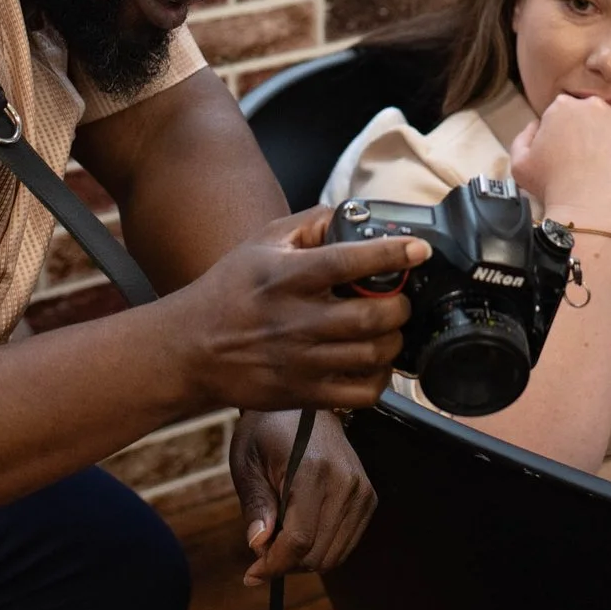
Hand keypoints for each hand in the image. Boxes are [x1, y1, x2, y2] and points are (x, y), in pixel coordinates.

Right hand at [162, 205, 426, 413]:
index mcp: (288, 277)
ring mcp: (302, 361)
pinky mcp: (304, 393)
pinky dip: (380, 378)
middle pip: (373, 316)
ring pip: (374, 355)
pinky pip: (363, 392)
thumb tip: (354, 215)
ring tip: (386, 328)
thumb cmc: (230, 290)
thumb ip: (311, 223)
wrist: (191, 349)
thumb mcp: (262, 243)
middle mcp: (297, 320)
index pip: (349, 261)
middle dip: (400, 305)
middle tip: (398, 298)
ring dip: (393, 339)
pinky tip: (373, 361)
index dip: (392, 253)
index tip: (419, 249)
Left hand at [230, 409, 375, 584]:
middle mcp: (345, 482)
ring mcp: (361, 490)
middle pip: (318, 554)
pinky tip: (302, 533)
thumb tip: (259, 545)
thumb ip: (255, 505)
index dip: (273, 565)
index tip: (251, 575)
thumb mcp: (247, 462)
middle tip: (262, 553)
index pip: (299, 540)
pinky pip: (347, 543)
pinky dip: (322, 549)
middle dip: (286, 564)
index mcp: (312, 471)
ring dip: (304, 560)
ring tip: (280, 541)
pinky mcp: (368, 496)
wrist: (303, 408)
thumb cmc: (267, 432)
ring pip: (335, 555)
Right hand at [509, 94, 610, 232]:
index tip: (565, 152)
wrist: (588, 208)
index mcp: (563, 106)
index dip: (564, 132)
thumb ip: (524, 136)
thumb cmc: (551, 185)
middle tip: (585, 160)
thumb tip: (537, 124)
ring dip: (610, 140)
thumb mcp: (519, 162)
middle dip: (588, 132)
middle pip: (591, 115)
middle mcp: (594, 105)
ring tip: (605, 169)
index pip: (564, 112)